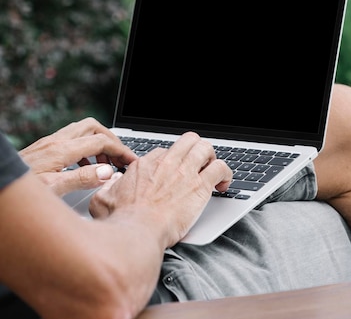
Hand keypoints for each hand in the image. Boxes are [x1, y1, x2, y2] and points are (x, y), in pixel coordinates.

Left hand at [19, 117, 136, 195]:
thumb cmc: (19, 190)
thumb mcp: (53, 189)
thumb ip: (82, 179)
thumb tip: (108, 172)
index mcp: (62, 150)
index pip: (101, 141)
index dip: (121, 150)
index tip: (131, 162)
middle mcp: (56, 142)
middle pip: (93, 126)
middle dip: (111, 139)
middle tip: (120, 157)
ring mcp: (49, 144)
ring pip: (82, 131)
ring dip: (98, 144)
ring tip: (106, 165)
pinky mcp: (44, 149)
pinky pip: (72, 141)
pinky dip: (85, 150)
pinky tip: (85, 168)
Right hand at [89, 132, 231, 246]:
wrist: (137, 233)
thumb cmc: (121, 222)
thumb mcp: (102, 200)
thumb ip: (107, 188)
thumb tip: (110, 185)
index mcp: (145, 165)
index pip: (166, 152)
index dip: (173, 162)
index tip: (176, 175)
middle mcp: (167, 163)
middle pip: (188, 141)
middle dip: (196, 150)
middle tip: (199, 165)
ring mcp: (185, 172)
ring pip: (206, 148)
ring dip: (212, 158)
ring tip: (213, 171)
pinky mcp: (200, 186)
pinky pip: (221, 168)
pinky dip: (226, 173)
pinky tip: (224, 184)